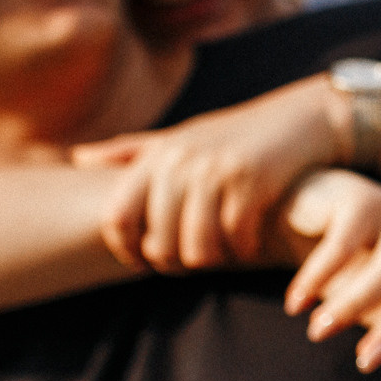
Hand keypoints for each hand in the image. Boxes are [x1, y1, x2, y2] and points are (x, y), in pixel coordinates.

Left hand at [72, 78, 340, 272]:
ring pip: (197, 247)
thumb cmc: (237, 135)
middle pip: (158, 242)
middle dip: (176, 262)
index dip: (127, 250)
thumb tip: (76, 158)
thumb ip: (131, 151)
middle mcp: (180, 161)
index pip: (117, 217)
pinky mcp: (251, 181)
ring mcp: (215, 170)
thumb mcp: (181, 138)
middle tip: (194, 262)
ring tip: (224, 255)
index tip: (146, 262)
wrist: (305, 117)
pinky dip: (244, 250)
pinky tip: (252, 243)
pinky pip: (235, 239)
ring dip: (213, 261)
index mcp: (157, 155)